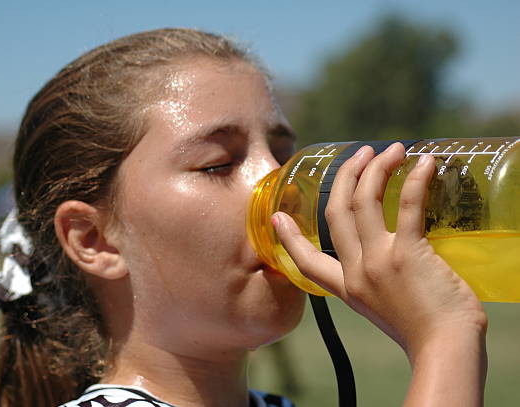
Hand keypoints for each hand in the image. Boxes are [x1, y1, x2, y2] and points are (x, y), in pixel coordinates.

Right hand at [272, 142, 486, 359]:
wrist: (445, 350)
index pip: (307, 260)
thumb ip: (378, 283)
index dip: (289, 237)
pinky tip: (423, 163)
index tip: (276, 217)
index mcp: (347, 288)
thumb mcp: (384, 309)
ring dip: (376, 168)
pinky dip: (415, 180)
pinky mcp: (408, 253)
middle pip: (336, 212)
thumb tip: (394, 253)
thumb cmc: (425, 333)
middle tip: (362, 153)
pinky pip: (407, 206)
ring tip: (392, 150)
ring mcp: (378, 261)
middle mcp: (356, 272)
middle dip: (346, 175)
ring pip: (363, 201)